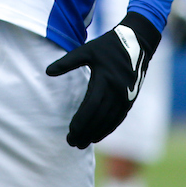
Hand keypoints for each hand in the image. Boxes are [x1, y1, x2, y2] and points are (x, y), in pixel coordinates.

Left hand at [46, 11, 159, 147]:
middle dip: (85, 132)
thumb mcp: (87, 50)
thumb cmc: (108, 46)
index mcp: (105, 79)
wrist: (138, 42)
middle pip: (99, 118)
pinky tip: (97, 136)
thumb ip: (67, 62)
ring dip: (96, 134)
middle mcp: (117, 91)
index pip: (91, 106)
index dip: (81, 121)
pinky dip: (108, 129)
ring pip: (109, 121)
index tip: (70, 131)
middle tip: (72, 143)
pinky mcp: (130, 99)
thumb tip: (47, 71)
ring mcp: (125, 97)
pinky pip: (118, 119)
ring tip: (82, 144)